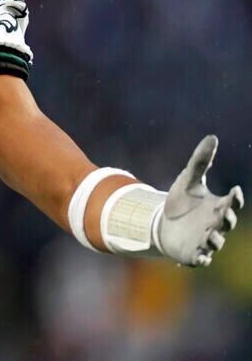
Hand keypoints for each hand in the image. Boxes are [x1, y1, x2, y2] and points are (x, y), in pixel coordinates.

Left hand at [158, 135, 243, 266]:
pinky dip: (201, 259)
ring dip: (215, 239)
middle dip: (226, 220)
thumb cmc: (181, 202)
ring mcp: (205, 241)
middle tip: (223, 214)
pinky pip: (201, 259)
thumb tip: (212, 137)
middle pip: (226, 224)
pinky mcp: (193, 253)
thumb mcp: (188, 180)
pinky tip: (199, 258)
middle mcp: (215, 225)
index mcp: (217, 207)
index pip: (231, 204)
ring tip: (210, 234)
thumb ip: (201, 161)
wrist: (163, 223)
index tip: (235, 190)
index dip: (234, 199)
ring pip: (216, 243)